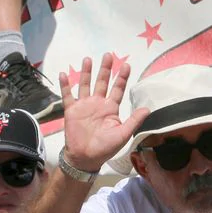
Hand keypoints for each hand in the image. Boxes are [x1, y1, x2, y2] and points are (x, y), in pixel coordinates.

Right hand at [58, 53, 148, 171]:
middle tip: (108, 55)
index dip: (122, 77)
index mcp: (111, 108)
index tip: (126, 65)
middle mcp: (98, 103)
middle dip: (105, 69)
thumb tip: (147, 109)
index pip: (118, 89)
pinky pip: (68, 95)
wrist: (85, 157)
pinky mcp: (72, 110)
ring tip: (88, 59)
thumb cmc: (105, 148)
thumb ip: (134, 120)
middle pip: (102, 82)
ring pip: (85, 84)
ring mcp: (84, 105)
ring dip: (86, 72)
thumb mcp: (123, 134)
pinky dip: (65, 85)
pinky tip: (64, 74)